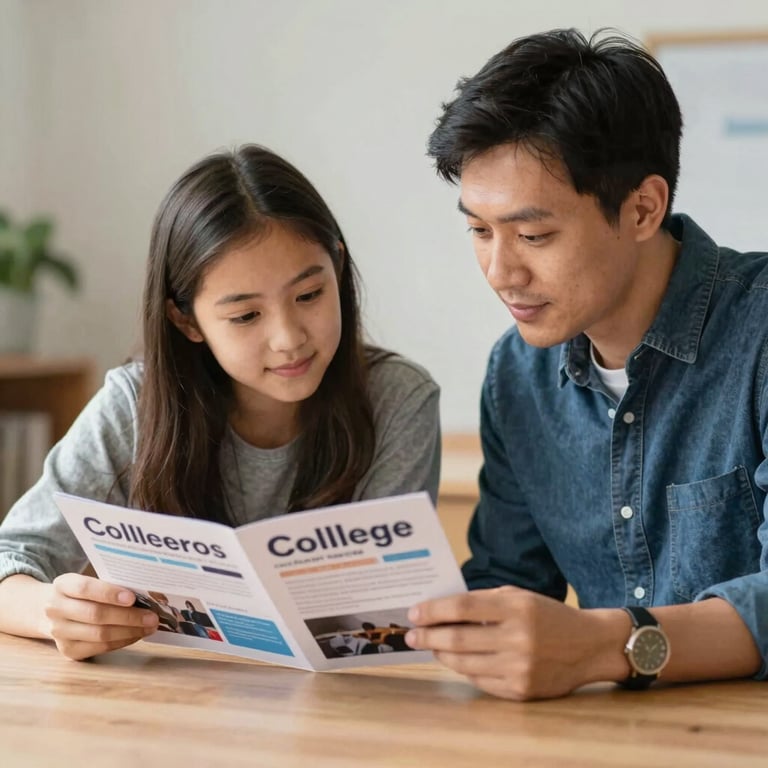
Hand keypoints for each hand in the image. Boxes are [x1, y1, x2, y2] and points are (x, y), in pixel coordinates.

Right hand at [43, 573, 158, 659]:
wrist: (49, 611)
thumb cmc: (82, 593)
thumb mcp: (89, 582)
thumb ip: (111, 585)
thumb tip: (147, 593)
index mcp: (63, 585)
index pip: (85, 588)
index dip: (109, 593)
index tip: (132, 598)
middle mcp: (55, 608)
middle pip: (95, 615)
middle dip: (128, 617)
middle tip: (152, 617)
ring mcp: (58, 632)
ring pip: (99, 634)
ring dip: (129, 631)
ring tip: (149, 627)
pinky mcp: (67, 650)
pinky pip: (99, 648)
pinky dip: (121, 642)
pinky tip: (136, 635)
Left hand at [405, 585, 619, 699]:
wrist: (590, 646)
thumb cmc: (548, 616)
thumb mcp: (519, 597)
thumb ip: (484, 601)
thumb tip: (441, 611)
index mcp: (517, 607)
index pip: (463, 607)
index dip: (433, 610)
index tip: (414, 613)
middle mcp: (518, 638)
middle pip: (458, 638)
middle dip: (428, 636)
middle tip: (411, 635)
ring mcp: (519, 668)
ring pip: (464, 663)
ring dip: (441, 654)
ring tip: (430, 646)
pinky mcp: (521, 691)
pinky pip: (480, 681)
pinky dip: (464, 669)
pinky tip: (456, 660)